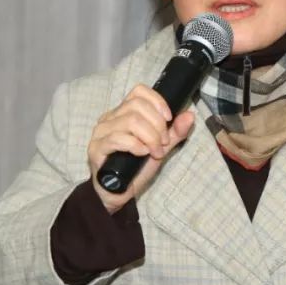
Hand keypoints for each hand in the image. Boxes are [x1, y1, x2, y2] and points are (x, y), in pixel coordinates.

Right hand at [87, 84, 194, 213]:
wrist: (118, 193)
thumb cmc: (135, 168)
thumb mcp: (160, 148)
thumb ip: (175, 132)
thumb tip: (189, 115)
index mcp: (123, 113)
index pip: (139, 91)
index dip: (157, 102)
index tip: (168, 119)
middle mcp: (109, 118)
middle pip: (137, 106)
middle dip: (157, 124)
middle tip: (164, 143)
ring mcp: (101, 132)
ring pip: (130, 120)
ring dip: (150, 136)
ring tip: (156, 151)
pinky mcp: (96, 148)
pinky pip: (117, 138)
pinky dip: (136, 145)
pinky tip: (143, 153)